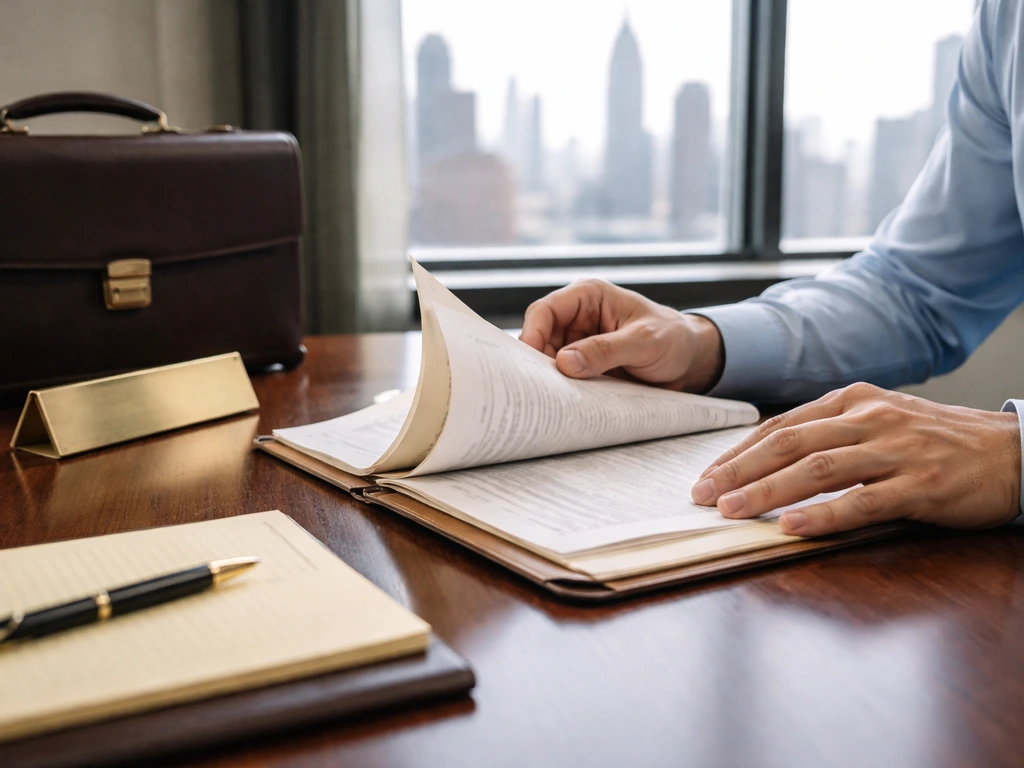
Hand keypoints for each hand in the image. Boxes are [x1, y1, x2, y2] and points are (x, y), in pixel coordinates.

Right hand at [519, 278, 724, 391]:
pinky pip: (562, 375)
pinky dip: (561, 388)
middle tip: (540, 389)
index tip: (532, 365)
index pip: (545, 311)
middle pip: (539, 337)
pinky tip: (566, 400)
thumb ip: (605, 350)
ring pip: (546, 359)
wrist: (691, 361)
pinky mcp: (583, 364)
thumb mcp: (644, 343)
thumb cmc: (673, 339)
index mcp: (588, 296)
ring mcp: (578, 341)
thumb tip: (564, 362)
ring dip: (549, 378)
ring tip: (554, 398)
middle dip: (538, 362)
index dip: (532, 335)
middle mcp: (578, 316)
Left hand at [690, 383, 1021, 535]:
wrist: (1013, 452)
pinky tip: (793, 527)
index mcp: (853, 401)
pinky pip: (864, 501)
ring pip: (819, 468)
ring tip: (732, 510)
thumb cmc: (936, 441)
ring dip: (768, 491)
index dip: (739, 452)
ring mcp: (896, 450)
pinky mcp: (922, 485)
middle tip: (702, 495)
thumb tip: (769, 462)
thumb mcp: (879, 422)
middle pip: (790, 443)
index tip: (706, 476)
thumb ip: (830, 434)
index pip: (781, 426)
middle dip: (739, 470)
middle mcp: (870, 418)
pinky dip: (825, 515)